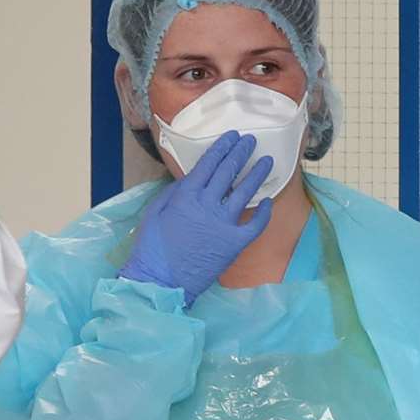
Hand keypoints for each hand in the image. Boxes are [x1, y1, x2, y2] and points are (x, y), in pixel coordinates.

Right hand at [120, 131, 274, 304]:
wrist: (160, 282)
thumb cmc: (151, 248)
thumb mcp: (154, 212)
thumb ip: (173, 192)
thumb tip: (190, 180)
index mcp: (186, 196)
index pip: (209, 164)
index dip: (222, 148)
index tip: (231, 137)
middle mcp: (207, 205)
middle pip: (228, 172)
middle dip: (241, 153)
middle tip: (251, 141)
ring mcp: (223, 224)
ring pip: (245, 192)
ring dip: (257, 173)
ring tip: (267, 161)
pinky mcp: (235, 243)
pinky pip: (255, 225)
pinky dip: (263, 212)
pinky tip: (267, 202)